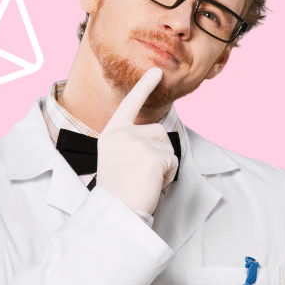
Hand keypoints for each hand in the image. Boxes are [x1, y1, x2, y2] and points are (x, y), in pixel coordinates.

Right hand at [95, 67, 178, 215]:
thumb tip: (157, 137)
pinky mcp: (153, 156)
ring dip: (164, 165)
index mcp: (111, 134)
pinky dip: (167, 176)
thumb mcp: (116, 159)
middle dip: (159, 153)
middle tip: (140, 175)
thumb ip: (130, 143)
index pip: (129, 105)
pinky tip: (151, 185)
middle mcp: (122, 134)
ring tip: (144, 181)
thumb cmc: (117, 192)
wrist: (116, 212)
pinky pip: (173, 162)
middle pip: (158, 131)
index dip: (144, 87)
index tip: (156, 71)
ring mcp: (137, 143)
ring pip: (168, 147)